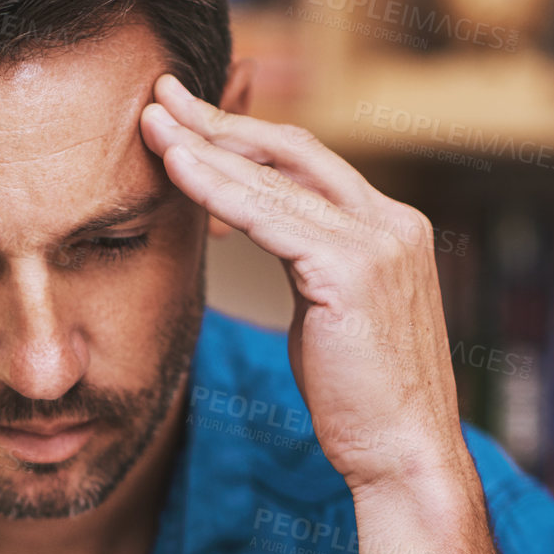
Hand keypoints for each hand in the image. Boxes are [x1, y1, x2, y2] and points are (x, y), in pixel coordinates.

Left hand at [140, 75, 465, 493]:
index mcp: (390, 228)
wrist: (402, 455)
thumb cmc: (361, 403)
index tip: (190, 126)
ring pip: (275, 179)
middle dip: (219, 122)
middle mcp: (392, 221)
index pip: (308, 164)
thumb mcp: (330, 317)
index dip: (244, 139)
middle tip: (159, 97)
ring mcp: (378, 241)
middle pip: (291, 151)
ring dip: (205, 149)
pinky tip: (177, 172)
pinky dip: (217, 190)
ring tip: (151, 124)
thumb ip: (307, 267)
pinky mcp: (354, 270)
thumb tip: (263, 237)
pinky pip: (270, 217)